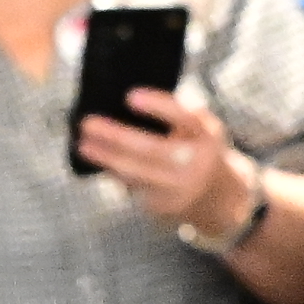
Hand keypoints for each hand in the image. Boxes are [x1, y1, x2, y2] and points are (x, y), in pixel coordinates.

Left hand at [73, 84, 257, 248]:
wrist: (220, 199)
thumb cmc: (200, 150)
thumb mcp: (201, 129)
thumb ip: (176, 114)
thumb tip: (125, 100)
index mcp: (207, 136)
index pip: (185, 117)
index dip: (158, 106)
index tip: (130, 96)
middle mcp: (196, 163)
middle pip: (151, 150)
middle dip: (115, 137)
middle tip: (87, 124)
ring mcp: (180, 189)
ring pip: (136, 172)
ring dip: (106, 158)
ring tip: (84, 145)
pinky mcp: (164, 207)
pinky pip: (133, 187)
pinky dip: (115, 172)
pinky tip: (101, 161)